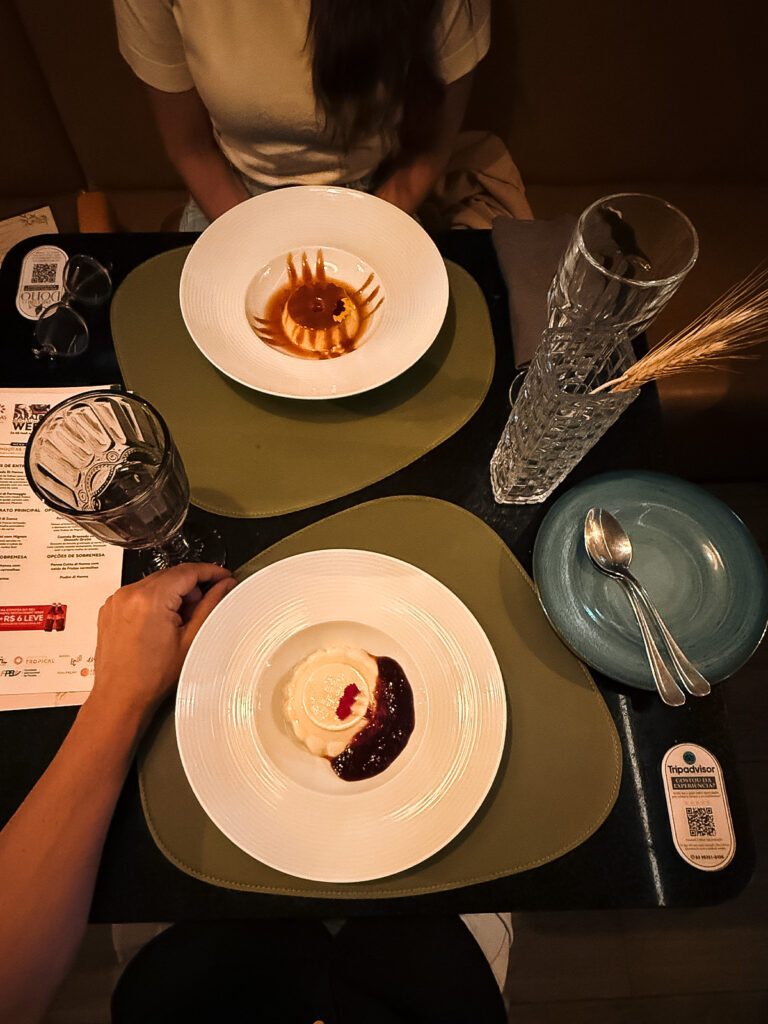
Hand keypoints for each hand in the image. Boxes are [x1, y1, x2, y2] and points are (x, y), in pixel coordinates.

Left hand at [90, 563, 235, 725]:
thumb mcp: (190, 639)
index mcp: (150, 599)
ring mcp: (116, 600)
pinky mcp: (110, 608)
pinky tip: (160, 625)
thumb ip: (210, 606)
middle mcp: (129, 594)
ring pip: (156, 583)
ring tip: (178, 624)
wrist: (120, 697)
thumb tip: (223, 586)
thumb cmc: (149, 678)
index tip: (222, 576)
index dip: (210, 571)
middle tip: (201, 610)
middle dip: (191, 588)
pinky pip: (139, 593)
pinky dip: (154, 601)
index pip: (188, 570)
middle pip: (171, 575)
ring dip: (172, 595)